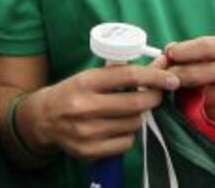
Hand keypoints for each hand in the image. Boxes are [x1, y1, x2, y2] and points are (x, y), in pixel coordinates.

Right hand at [26, 64, 177, 158]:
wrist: (42, 120)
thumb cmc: (74, 92)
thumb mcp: (92, 75)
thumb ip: (125, 70)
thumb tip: (162, 63)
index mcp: (86, 82)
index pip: (129, 76)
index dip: (155, 76)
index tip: (171, 78)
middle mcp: (84, 107)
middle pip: (136, 103)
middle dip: (153, 97)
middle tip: (156, 95)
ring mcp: (86, 132)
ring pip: (134, 123)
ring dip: (139, 116)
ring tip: (128, 111)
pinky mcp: (88, 151)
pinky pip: (126, 143)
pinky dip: (128, 135)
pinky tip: (118, 127)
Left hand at [164, 36, 214, 127]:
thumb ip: (197, 50)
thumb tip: (168, 51)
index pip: (203, 47)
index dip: (181, 52)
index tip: (167, 55)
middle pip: (195, 74)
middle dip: (175, 78)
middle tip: (165, 80)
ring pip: (197, 97)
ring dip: (185, 98)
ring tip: (186, 93)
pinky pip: (207, 113)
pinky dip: (199, 110)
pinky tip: (202, 105)